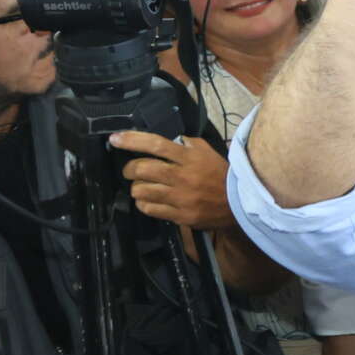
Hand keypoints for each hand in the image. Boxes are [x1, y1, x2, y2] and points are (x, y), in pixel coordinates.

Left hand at [108, 129, 235, 229]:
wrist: (240, 204)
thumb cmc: (221, 176)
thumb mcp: (209, 153)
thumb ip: (189, 144)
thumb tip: (168, 139)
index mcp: (190, 158)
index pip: (156, 145)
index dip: (132, 140)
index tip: (115, 139)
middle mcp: (183, 176)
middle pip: (142, 169)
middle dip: (130, 169)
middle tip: (131, 170)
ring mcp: (181, 198)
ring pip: (141, 190)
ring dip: (137, 188)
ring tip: (142, 187)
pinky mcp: (180, 215)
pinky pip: (149, 209)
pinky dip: (144, 204)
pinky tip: (150, 201)